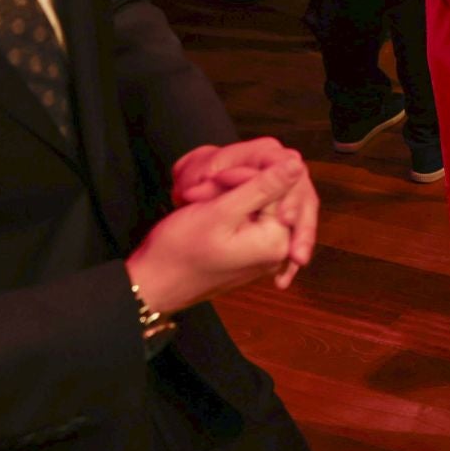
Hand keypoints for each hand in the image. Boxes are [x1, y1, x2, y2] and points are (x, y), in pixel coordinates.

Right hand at [126, 160, 304, 315]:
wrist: (151, 285)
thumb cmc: (180, 249)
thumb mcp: (221, 211)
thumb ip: (263, 187)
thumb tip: (298, 165)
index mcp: (278, 241)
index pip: (277, 186)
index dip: (242, 176)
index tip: (211, 183)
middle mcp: (278, 250)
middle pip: (269, 197)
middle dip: (234, 188)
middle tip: (199, 193)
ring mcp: (263, 254)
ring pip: (255, 206)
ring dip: (226, 198)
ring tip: (196, 202)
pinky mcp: (248, 254)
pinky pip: (246, 221)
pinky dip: (226, 212)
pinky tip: (203, 212)